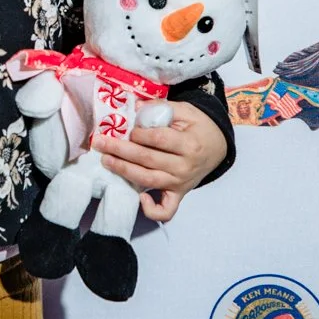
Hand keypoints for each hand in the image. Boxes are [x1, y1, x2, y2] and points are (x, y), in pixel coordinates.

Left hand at [96, 100, 228, 221]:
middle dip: (120, 150)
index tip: (128, 128)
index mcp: (189, 144)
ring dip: (124, 171)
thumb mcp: (186, 111)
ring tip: (106, 160)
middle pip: (148, 159)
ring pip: (148, 180)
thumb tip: (136, 107)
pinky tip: (139, 198)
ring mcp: (180, 183)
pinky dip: (152, 211)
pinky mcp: (178, 194)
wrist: (218, 147)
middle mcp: (185, 166)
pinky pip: (166, 210)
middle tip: (100, 142)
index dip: (139, 134)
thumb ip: (162, 107)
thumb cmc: (198, 127)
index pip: (159, 140)